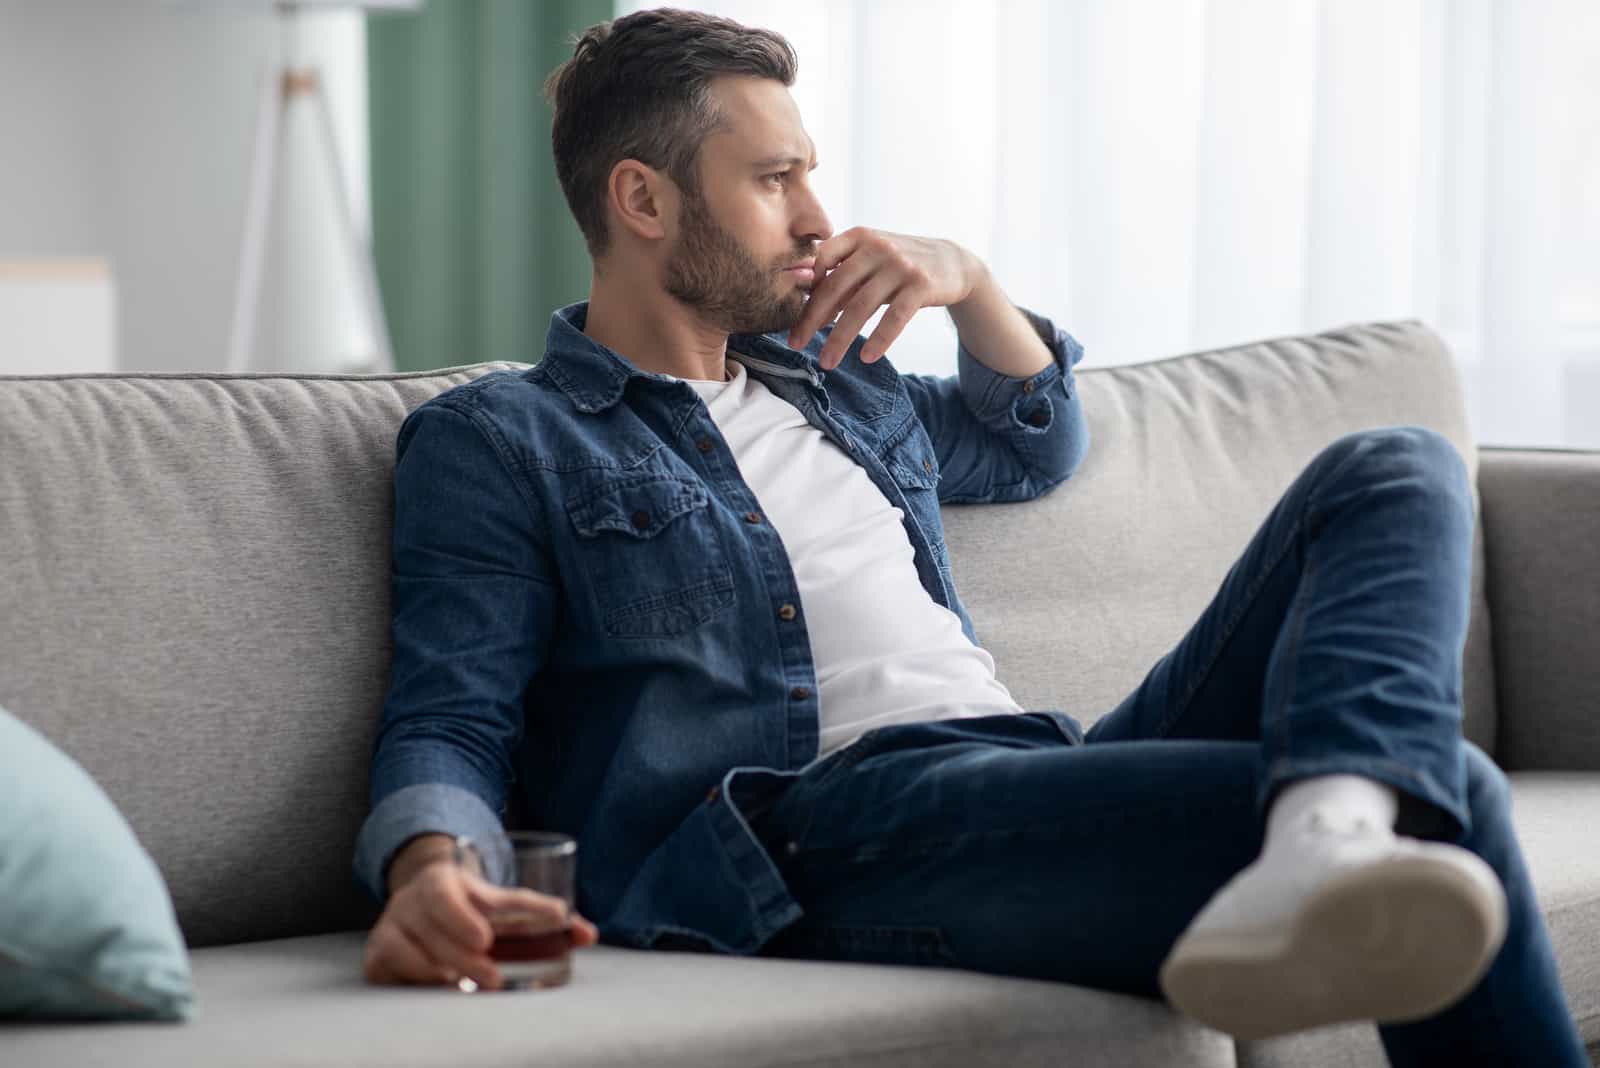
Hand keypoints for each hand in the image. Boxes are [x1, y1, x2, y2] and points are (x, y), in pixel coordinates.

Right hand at [363, 858, 599, 988]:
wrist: (415, 902)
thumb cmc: (470, 908)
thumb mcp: (502, 906)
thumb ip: (543, 918)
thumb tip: (589, 934)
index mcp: (449, 879)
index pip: (475, 891)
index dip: (494, 909)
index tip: (500, 933)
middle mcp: (417, 897)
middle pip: (439, 914)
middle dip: (465, 950)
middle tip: (495, 977)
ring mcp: (394, 923)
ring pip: (411, 942)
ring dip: (440, 965)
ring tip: (467, 985)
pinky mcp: (378, 953)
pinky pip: (391, 965)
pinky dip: (414, 977)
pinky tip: (438, 986)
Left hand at [786, 227, 984, 370]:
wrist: (951, 263)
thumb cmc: (898, 265)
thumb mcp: (869, 259)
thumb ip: (840, 272)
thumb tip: (804, 298)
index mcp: (858, 237)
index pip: (822, 261)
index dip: (804, 290)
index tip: (790, 317)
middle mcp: (877, 247)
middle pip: (836, 287)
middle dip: (812, 319)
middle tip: (795, 344)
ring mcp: (900, 265)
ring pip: (861, 307)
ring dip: (840, 338)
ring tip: (827, 362)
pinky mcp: (921, 285)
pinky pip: (895, 316)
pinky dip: (879, 339)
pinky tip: (866, 357)